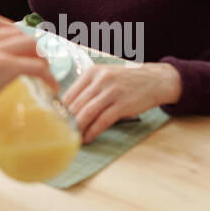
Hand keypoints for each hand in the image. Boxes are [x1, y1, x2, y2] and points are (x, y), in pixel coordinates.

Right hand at [0, 13, 55, 114]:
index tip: (12, 40)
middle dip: (29, 45)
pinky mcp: (7, 67)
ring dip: (41, 57)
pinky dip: (48, 76)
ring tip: (45, 71)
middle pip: (18, 33)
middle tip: (33, 60)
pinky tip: (52, 86)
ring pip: (32, 45)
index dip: (8, 30)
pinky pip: (37, 68)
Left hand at [60, 62, 180, 143]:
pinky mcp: (123, 104)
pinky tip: (87, 138)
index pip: (70, 92)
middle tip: (59, 131)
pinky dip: (93, 131)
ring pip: (87, 112)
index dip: (60, 108)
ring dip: (77, 126)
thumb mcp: (105, 76)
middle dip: (67, 119)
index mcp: (92, 72)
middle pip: (77, 103)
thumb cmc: (127, 80)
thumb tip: (68, 106)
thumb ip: (88, 88)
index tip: (54, 119)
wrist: (155, 80)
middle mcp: (100, 80)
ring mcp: (112, 92)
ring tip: (71, 136)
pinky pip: (103, 120)